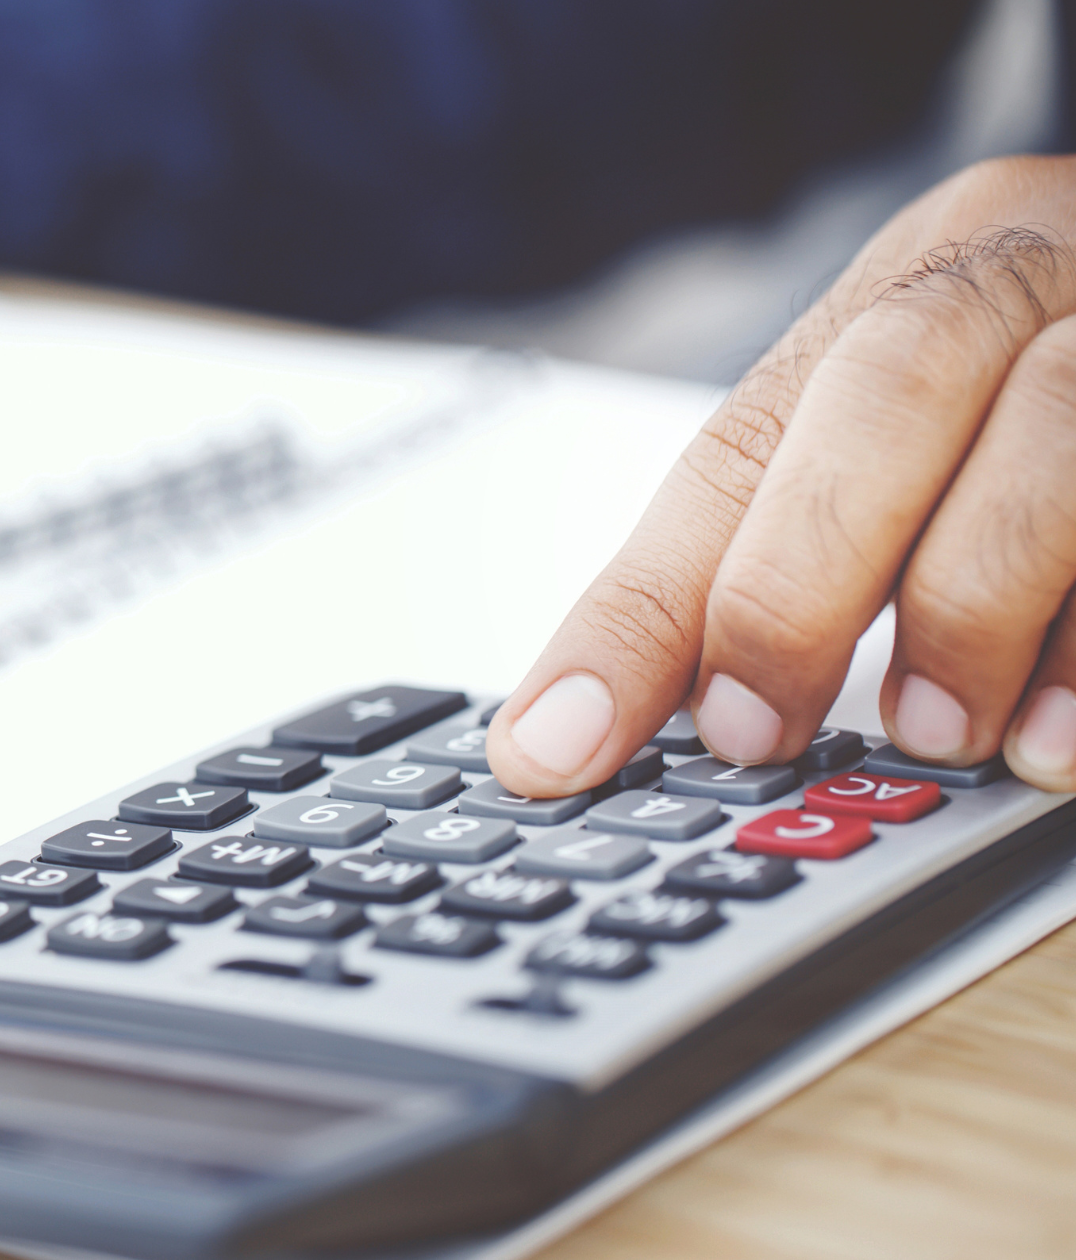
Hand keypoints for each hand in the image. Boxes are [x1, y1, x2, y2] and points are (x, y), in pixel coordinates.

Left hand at [488, 155, 1075, 795]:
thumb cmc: (1062, 384)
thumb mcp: (927, 430)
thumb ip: (809, 537)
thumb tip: (654, 714)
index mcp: (913, 282)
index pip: (733, 451)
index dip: (637, 613)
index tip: (554, 748)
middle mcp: (1029, 271)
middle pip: (886, 386)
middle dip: (796, 581)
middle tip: (757, 731)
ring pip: (1054, 427)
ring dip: (973, 607)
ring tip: (940, 733)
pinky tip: (1063, 738)